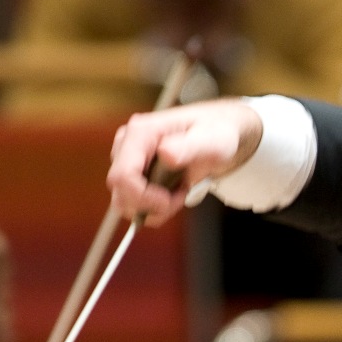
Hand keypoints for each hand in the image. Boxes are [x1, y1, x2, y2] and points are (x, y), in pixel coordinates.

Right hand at [106, 99, 263, 225]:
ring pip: (124, 201)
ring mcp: (128, 160)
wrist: (219, 135)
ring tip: (179, 193)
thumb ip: (190, 146)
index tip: (170, 201)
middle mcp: (127, 145)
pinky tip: (173, 193)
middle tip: (180, 196)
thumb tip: (165, 153)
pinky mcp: (134, 173)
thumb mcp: (212, 140)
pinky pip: (133, 202)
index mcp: (140, 133)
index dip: (143, 197)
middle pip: (121, 192)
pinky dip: (154, 208)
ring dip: (153, 208)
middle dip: (151, 205)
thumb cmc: (217, 133)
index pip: (122, 176)